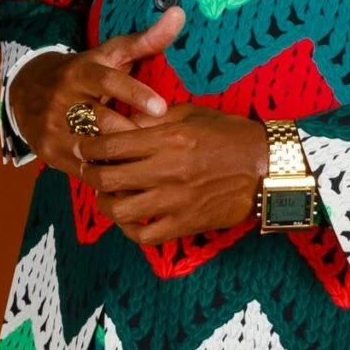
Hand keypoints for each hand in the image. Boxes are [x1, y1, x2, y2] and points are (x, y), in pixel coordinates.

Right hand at [8, 9, 182, 168]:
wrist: (28, 89)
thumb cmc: (86, 71)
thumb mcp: (111, 53)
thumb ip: (147, 39)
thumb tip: (179, 13)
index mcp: (81, 71)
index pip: (108, 80)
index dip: (135, 93)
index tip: (162, 107)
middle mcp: (64, 98)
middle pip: (103, 121)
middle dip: (134, 133)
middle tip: (165, 146)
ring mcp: (53, 126)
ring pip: (93, 148)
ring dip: (123, 158)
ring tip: (153, 165)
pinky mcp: (48, 150)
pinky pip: (84, 168)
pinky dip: (109, 174)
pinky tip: (132, 179)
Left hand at [78, 104, 270, 243]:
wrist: (267, 167)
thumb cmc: (230, 135)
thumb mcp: (191, 114)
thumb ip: (153, 118)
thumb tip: (119, 124)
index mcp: (168, 138)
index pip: (111, 145)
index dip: (88, 147)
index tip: (82, 147)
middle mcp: (167, 170)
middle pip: (107, 178)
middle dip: (89, 174)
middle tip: (87, 170)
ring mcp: (175, 200)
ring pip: (119, 209)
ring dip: (105, 203)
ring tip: (106, 196)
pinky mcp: (185, 223)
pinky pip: (145, 235)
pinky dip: (129, 230)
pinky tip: (129, 219)